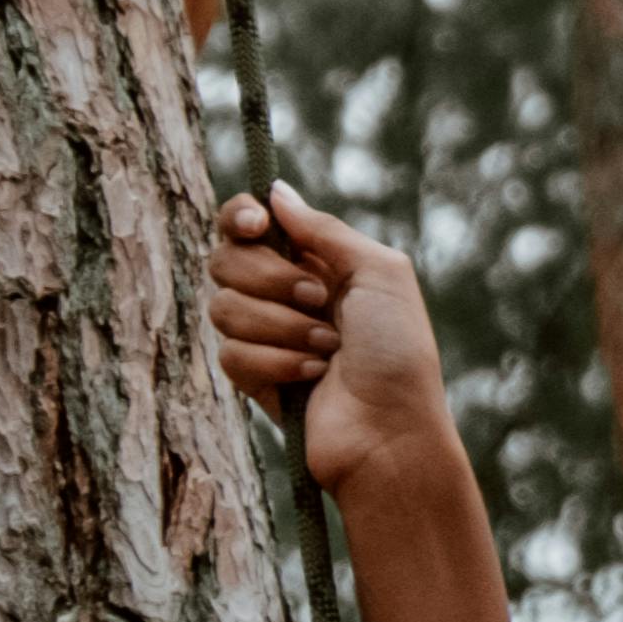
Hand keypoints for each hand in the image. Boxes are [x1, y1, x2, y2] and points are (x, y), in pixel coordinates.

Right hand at [209, 184, 450, 494]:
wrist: (392, 429)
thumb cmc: (399, 350)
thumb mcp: (380, 272)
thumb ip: (324, 229)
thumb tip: (275, 192)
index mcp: (314, 260)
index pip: (248, 223)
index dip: (241, 218)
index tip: (258, 227)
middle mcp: (282, 292)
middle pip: (225, 258)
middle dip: (272, 279)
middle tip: (319, 300)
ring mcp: (264, 334)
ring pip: (223, 306)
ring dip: (283, 327)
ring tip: (327, 349)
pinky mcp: (252, 376)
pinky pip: (231, 353)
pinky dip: (277, 363)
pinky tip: (312, 378)